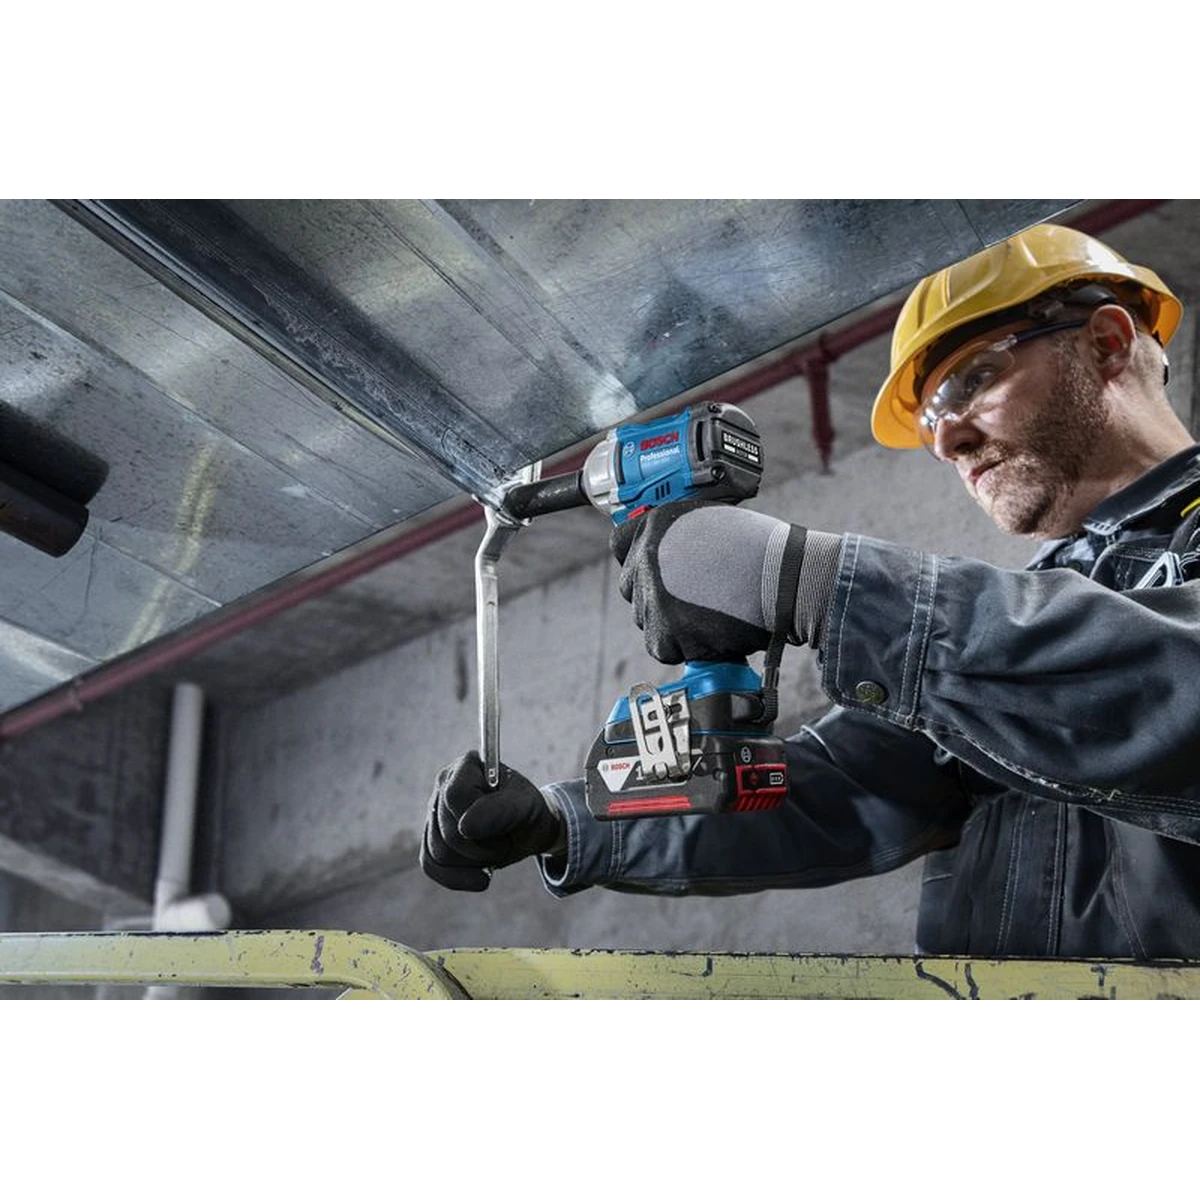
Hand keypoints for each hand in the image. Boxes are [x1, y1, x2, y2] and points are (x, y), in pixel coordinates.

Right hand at [420, 751, 563, 891]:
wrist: (526, 828)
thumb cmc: (526, 810)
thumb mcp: (526, 806)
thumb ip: (503, 810)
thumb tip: (466, 827)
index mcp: (466, 766)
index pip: (455, 796)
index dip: (478, 820)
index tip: (504, 828)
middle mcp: (443, 786)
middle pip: (448, 832)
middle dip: (483, 848)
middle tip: (505, 842)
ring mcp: (433, 813)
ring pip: (439, 853)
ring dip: (475, 862)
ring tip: (495, 850)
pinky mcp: (430, 838)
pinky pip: (431, 866)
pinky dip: (457, 878)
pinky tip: (481, 878)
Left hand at [610, 500, 802, 663]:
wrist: (788, 581)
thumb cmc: (763, 550)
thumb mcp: (712, 522)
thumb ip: (680, 535)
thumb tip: (668, 552)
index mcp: (657, 525)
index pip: (620, 544)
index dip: (640, 560)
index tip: (653, 571)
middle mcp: (647, 557)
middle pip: (631, 588)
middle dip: (656, 596)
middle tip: (691, 598)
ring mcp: (654, 596)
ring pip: (648, 619)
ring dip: (671, 622)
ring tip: (709, 612)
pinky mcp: (666, 632)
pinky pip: (663, 647)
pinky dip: (684, 646)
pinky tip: (710, 631)